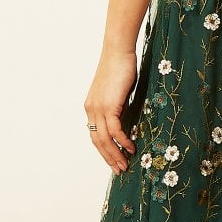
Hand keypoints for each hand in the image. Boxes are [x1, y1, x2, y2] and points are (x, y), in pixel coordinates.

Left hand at [84, 48, 137, 173]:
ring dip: (115, 154)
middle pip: (97, 141)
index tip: (113, 161)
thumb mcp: (117, 92)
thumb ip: (118, 107)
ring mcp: (98, 108)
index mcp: (91, 107)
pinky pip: (115, 130)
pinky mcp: (108, 105)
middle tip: (119, 170)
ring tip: (125, 164)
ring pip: (105, 139)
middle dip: (108, 158)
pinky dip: (122, 141)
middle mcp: (91, 110)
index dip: (104, 150)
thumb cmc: (120, 67)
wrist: (118, 51)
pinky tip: (130, 147)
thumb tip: (127, 120)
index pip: (95, 135)